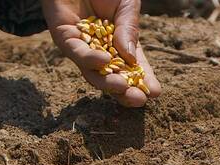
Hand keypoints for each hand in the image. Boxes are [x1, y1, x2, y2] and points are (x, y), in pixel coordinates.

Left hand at [40, 0, 160, 106]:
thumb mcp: (127, 6)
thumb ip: (129, 30)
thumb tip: (132, 59)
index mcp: (120, 43)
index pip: (133, 67)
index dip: (144, 80)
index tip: (156, 92)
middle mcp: (100, 49)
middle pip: (112, 77)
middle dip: (125, 91)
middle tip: (139, 99)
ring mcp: (81, 46)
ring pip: (93, 72)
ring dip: (107, 82)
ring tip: (122, 85)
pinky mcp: (63, 37)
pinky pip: (77, 53)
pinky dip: (90, 59)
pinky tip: (105, 60)